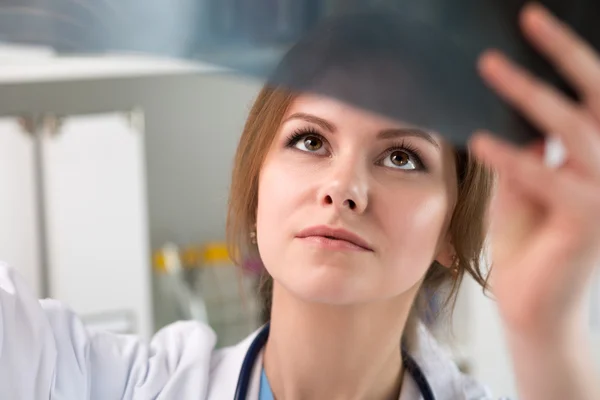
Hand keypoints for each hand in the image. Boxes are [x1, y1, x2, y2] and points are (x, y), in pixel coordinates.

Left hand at [469, 4, 599, 337]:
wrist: (532, 304)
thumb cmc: (527, 240)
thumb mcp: (521, 183)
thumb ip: (523, 148)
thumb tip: (506, 110)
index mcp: (599, 156)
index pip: (591, 93)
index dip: (568, 54)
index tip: (534, 20)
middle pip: (596, 98)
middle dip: (564, 53)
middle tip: (529, 17)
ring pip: (572, 131)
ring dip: (529, 95)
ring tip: (489, 66)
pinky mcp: (588, 222)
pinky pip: (546, 180)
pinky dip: (513, 159)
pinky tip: (481, 140)